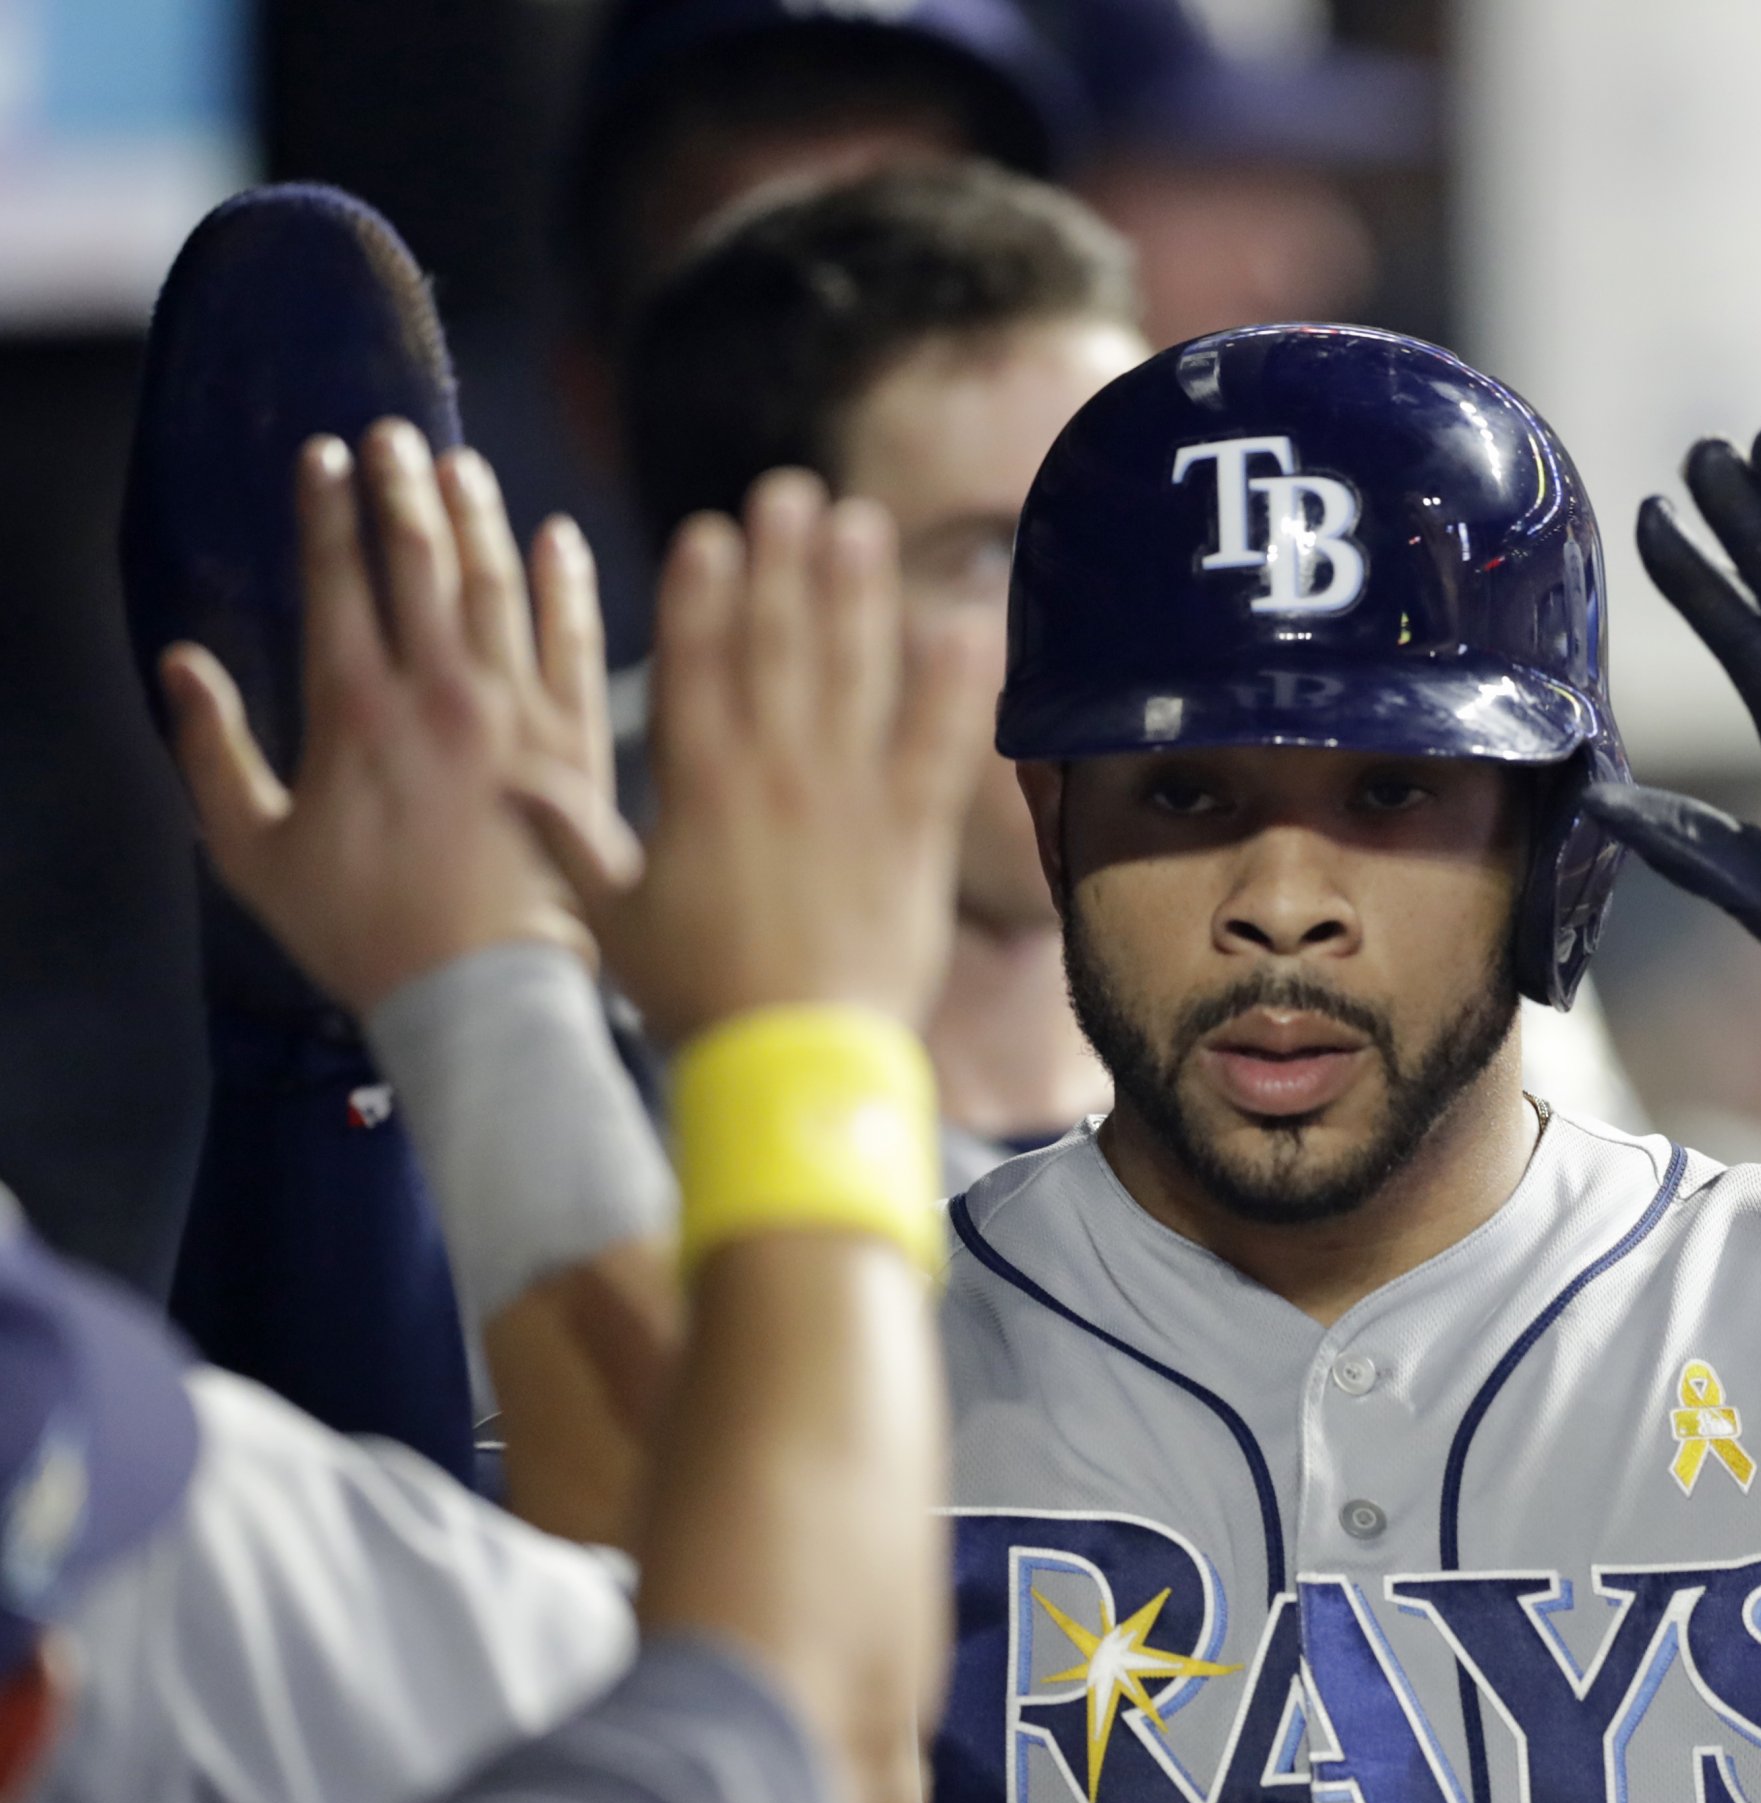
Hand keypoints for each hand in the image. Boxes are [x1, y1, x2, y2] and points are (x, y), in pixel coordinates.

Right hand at [162, 422, 609, 1014]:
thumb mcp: (255, 854)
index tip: (323, 456)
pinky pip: (575, 642)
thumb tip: (180, 667)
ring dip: (477, 516)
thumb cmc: (365, 935)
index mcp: (354, 710)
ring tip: (459, 466)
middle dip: (401, 486)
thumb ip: (212, 753)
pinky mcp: (578, 744)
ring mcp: (516, 713)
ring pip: (497, 585)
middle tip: (393, 434)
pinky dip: (566, 584)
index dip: (327, 509)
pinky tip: (557, 539)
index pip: (336, 578)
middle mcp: (439, 692)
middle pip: (419, 560)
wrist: (487, 993)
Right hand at [516, 471, 998, 1045]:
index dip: (703, 592)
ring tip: (863, 524)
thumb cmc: (698, 1002)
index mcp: (697, 790)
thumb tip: (509, 784)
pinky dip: (953, 685)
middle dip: (783, 562)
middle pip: (778, 647)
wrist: (791, 1069)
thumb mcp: (614, 922)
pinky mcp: (912, 835)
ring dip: (859, 593)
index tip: (710, 530)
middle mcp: (773, 775)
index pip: (696, 667)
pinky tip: (965, 622)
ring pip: (854, 675)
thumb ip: (568, 843)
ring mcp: (848, 799)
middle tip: (791, 490)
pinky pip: (938, 746)